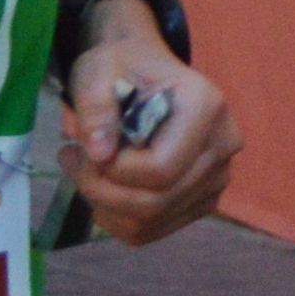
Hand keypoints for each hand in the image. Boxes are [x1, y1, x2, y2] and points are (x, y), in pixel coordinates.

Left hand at [58, 2, 238, 245]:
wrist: (141, 68)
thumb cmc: (121, 65)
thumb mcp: (97, 71)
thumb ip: (95, 108)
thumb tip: (99, 155)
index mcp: (206, 108)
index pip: (161, 169)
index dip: (112, 171)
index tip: (78, 147)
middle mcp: (223, 147)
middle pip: (158, 202)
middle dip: (101, 190)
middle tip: (71, 160)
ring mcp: (217, 178)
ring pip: (153, 222)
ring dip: (105, 206)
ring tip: (85, 171)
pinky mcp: (202, 200)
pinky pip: (154, 230)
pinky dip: (118, 219)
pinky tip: (104, 188)